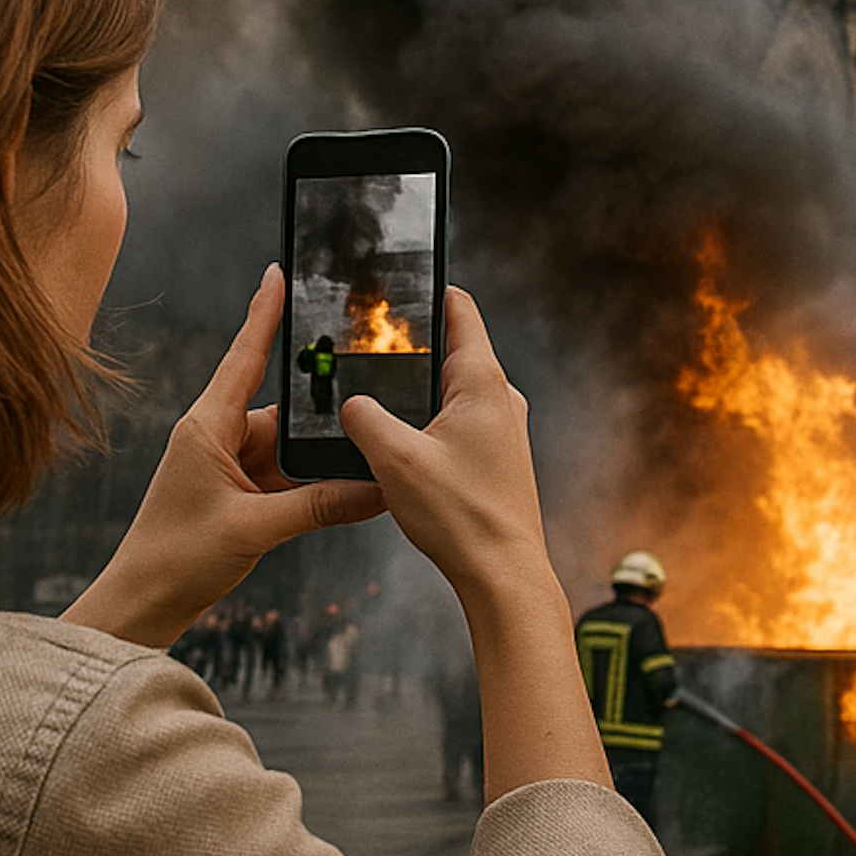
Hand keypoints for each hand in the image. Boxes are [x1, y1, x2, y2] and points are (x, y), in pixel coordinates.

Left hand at [61, 265, 384, 647]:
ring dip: (315, 457)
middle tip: (361, 396)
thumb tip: (376, 489)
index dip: (263, 313)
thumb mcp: (255, 529)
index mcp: (207, 426)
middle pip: (280, 407)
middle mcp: (216, 436)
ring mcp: (226, 465)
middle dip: (317, 410)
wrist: (142, 605)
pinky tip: (340, 492)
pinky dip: (309, 483)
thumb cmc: (176, 559)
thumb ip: (319, 507)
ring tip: (356, 459)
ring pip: (288, 446)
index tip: (278, 272)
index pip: (244, 356)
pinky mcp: (237, 493)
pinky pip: (285, 476)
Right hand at [342, 287, 610, 797]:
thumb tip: (350, 404)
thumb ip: (364, 419)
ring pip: (454, 389)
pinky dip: (431, 421)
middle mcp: (500, 397)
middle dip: (413, 345)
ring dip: (420, 390)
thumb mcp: (393, 459)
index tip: (399, 280)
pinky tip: (404, 443)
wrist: (504, 575)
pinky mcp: (499, 458)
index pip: (459, 309)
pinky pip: (459, 421)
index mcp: (481, 381)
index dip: (428, 290)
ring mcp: (504, 428)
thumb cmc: (461, 517)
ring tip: (381, 397)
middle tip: (372, 344)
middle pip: (453, 348)